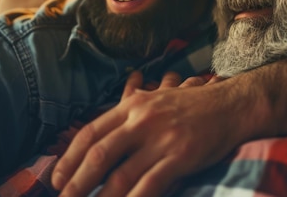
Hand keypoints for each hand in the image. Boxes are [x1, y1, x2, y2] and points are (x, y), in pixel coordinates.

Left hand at [52, 72, 240, 196]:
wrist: (230, 104)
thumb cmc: (190, 106)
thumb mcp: (153, 102)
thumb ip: (126, 119)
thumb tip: (98, 146)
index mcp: (132, 106)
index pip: (90, 133)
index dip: (69, 159)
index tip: (56, 179)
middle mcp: (143, 120)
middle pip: (99, 154)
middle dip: (77, 182)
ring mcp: (162, 139)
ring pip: (122, 175)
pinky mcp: (181, 156)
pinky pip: (151, 184)